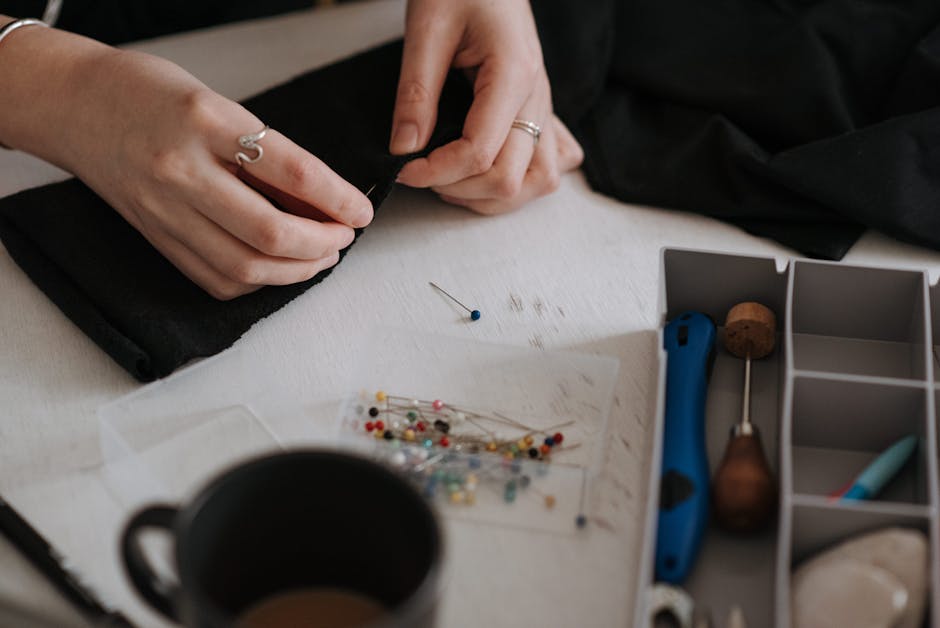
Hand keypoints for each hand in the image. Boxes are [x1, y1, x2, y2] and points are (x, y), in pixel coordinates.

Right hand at [11, 39, 371, 299]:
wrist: (74, 106)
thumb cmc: (151, 95)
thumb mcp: (219, 104)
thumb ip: (268, 153)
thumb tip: (325, 202)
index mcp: (207, 123)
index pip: (292, 173)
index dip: (339, 199)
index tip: (362, 211)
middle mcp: (182, 171)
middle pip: (270, 233)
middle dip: (322, 245)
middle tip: (343, 238)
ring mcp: (164, 210)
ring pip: (244, 266)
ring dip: (296, 271)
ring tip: (320, 256)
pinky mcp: (156, 237)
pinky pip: (215, 278)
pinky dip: (257, 281)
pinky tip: (277, 268)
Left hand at [390, 0, 582, 213]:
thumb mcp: (426, 29)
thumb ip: (416, 94)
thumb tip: (404, 150)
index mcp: (513, 75)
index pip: (479, 153)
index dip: (436, 172)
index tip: (403, 168)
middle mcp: (537, 97)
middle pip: (510, 179)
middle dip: (459, 189)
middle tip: (421, 172)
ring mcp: (543, 106)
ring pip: (538, 182)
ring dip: (492, 195)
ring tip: (451, 181)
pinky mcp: (539, 110)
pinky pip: (546, 165)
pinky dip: (518, 183)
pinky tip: (485, 173)